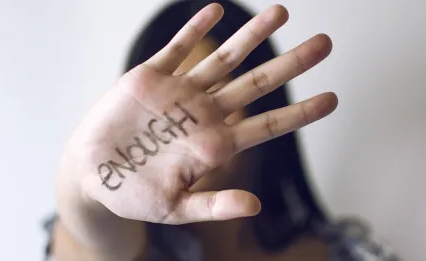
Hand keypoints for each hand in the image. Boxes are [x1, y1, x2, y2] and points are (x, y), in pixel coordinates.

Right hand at [64, 3, 336, 224]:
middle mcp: (204, 113)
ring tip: (281, 12)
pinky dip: (195, 30)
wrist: (93, 175)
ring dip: (252, 35)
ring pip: (224, 58)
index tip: (332, 99)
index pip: (267, 125)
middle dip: (291, 64)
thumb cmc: (134, 195)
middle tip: (325, 43)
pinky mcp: (151, 78)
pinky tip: (217, 11)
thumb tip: (254, 206)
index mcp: (214, 144)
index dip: (300, 112)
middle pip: (257, 83)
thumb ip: (214, 205)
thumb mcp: (175, 208)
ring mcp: (180, 93)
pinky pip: (178, 48)